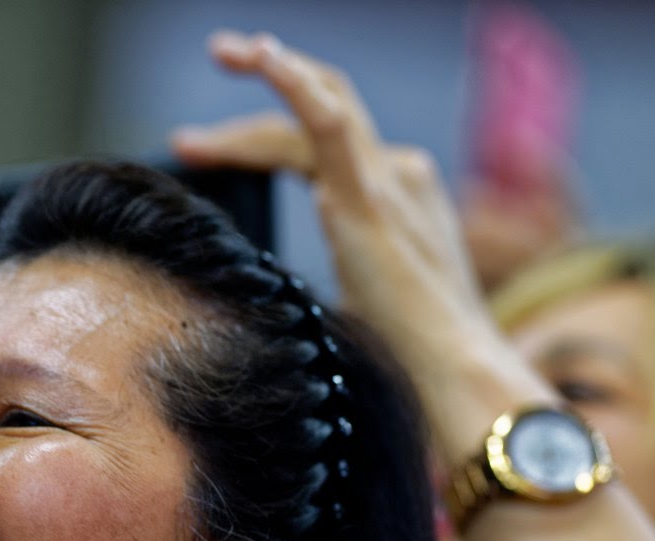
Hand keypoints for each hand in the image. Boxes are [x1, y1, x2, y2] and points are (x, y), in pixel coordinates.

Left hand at [170, 32, 556, 460]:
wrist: (453, 376)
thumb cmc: (406, 361)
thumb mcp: (354, 304)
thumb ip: (324, 278)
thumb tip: (265, 292)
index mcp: (398, 198)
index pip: (322, 143)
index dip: (259, 136)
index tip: (202, 145)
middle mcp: (401, 175)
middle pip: (321, 109)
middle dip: (265, 82)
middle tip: (218, 60)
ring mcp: (390, 180)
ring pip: (321, 104)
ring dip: (269, 71)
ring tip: (224, 50)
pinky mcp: (371, 197)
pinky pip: (329, 121)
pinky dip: (295, 82)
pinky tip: (263, 58)